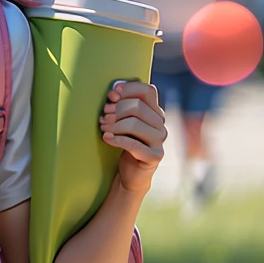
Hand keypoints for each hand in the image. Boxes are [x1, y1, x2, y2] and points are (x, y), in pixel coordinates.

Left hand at [101, 79, 166, 198]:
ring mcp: (160, 140)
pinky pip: (134, 144)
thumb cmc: (125, 144)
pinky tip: (107, 138)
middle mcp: (161, 123)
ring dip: (114, 124)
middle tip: (103, 116)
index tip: (111, 94)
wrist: (131, 173)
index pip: (147, 91)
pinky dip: (117, 139)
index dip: (129, 89)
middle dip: (116, 109)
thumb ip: (122, 106)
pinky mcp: (155, 156)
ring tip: (103, 128)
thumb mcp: (124, 122)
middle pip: (138, 107)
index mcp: (155, 111)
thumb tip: (114, 91)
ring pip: (135, 124)